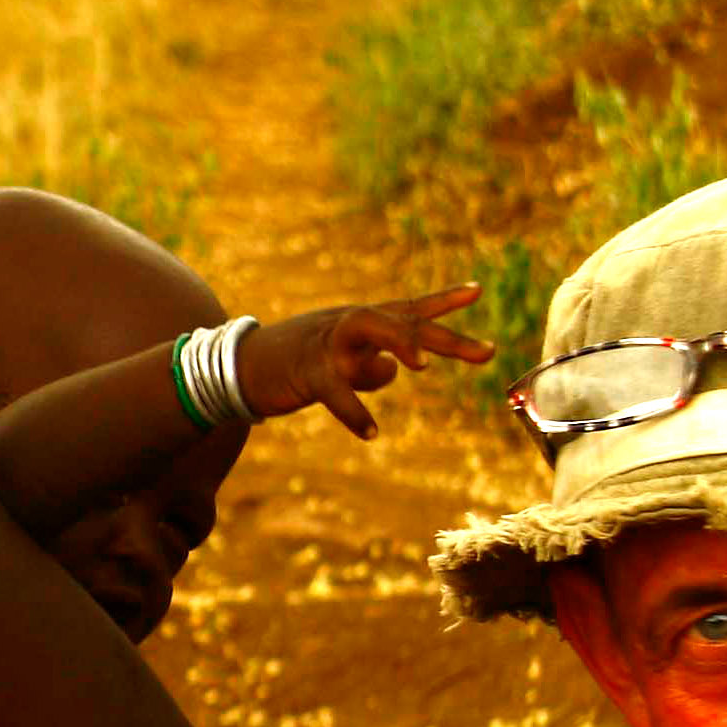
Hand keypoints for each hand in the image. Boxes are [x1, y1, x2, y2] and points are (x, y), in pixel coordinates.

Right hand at [234, 287, 491, 438]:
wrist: (240, 366)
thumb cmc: (295, 363)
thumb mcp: (339, 361)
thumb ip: (372, 365)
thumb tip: (395, 371)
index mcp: (360, 323)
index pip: (409, 308)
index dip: (444, 301)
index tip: (478, 292)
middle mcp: (349, 325)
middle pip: (402, 320)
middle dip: (443, 335)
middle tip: (485, 353)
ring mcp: (327, 344)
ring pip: (367, 330)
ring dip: (396, 343)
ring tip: (421, 366)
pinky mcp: (306, 370)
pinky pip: (334, 390)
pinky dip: (353, 412)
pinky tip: (372, 433)